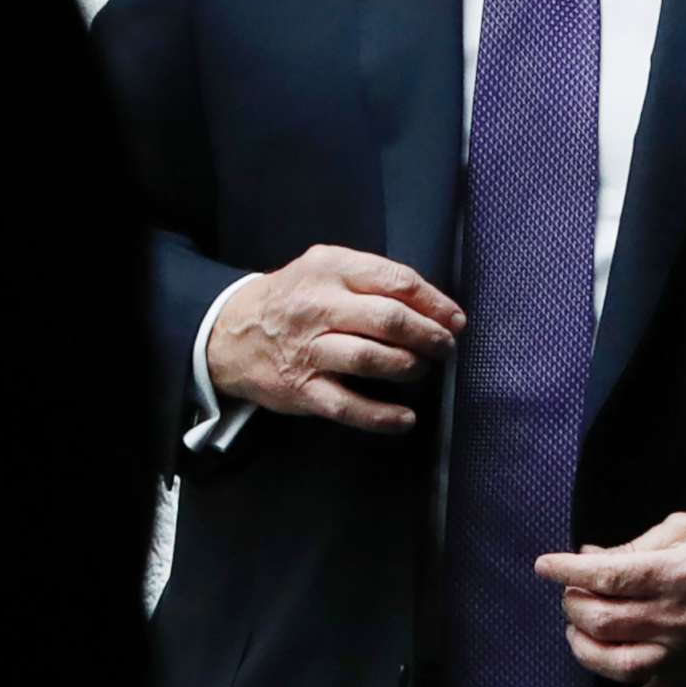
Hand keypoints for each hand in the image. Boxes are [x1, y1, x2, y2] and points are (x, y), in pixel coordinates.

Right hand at [205, 243, 463, 432]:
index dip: (434, 302)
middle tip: (446, 347)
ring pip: (370, 359)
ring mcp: (309, 351)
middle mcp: (319, 307)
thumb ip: (374, 278)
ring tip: (422, 369)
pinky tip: (405, 419)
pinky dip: (381, 416)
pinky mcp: (301, 389)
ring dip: (408, 367)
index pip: (395, 281)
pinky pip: (347, 406)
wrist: (231, 332)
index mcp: (331, 268)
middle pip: (388, 320)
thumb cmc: (295, 297)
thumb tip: (434, 306)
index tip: (455, 319)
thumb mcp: (328, 268)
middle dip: (428, 335)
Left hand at [535, 512, 685, 686]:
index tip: (544, 565)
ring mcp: (683, 655)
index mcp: (678, 573)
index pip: (609, 575)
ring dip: (583, 646)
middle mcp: (678, 618)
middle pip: (605, 619)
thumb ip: (635, 545)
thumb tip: (588, 556)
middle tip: (572, 593)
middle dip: (574, 604)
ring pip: (616, 663)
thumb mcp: (683, 528)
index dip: (569, 570)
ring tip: (577, 630)